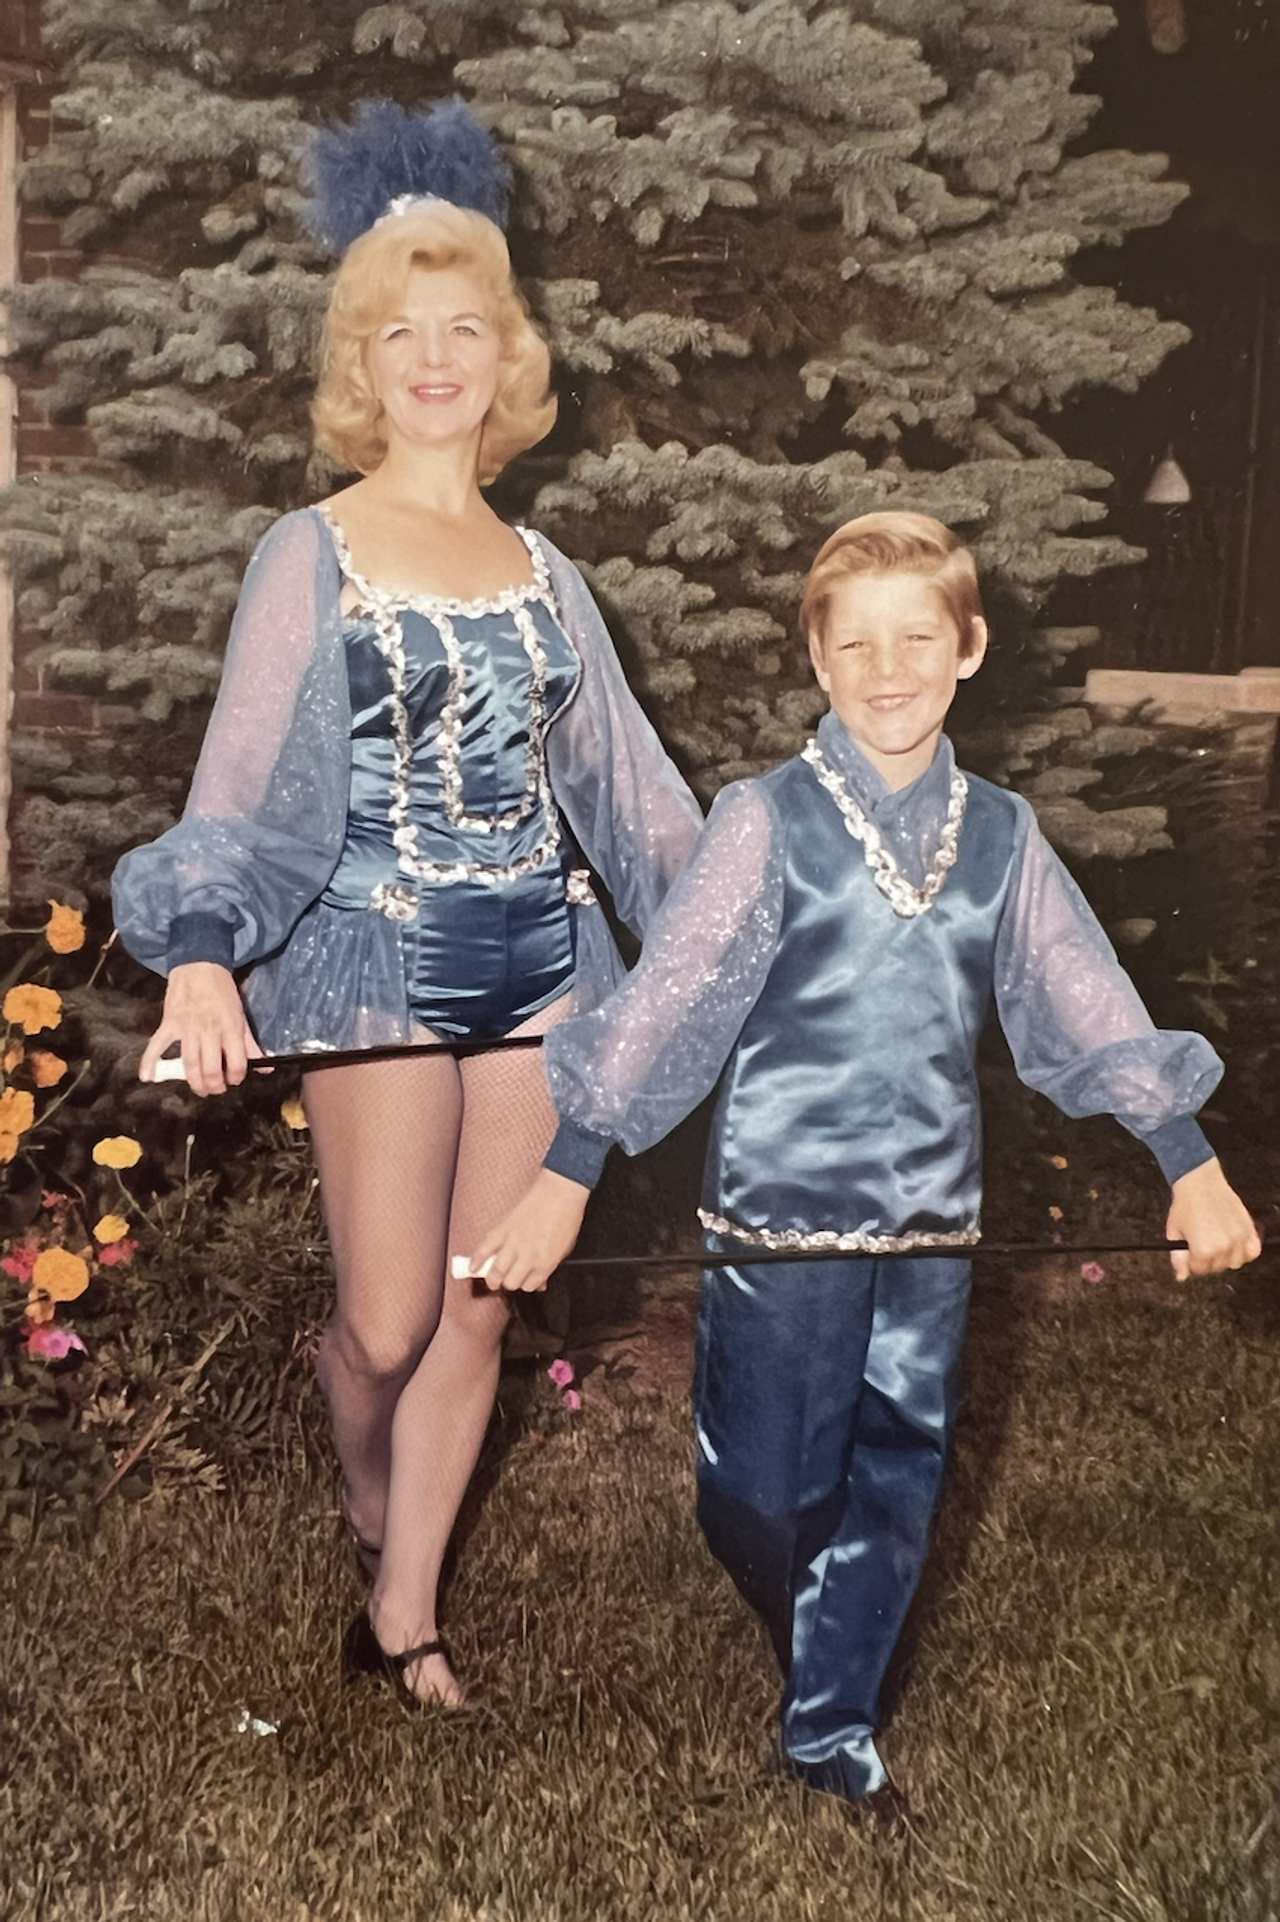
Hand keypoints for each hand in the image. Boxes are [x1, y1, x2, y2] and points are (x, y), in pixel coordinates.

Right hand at [138, 962, 261, 1096]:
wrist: (199, 965)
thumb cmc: (223, 990)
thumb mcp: (241, 1014)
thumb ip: (250, 1043)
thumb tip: (265, 1066)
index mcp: (231, 1028)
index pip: (237, 1063)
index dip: (237, 1077)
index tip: (234, 1078)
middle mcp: (209, 1031)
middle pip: (211, 1069)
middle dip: (215, 1086)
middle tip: (216, 1089)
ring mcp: (186, 1028)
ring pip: (189, 1064)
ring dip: (195, 1082)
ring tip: (200, 1089)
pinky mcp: (169, 1024)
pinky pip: (157, 1046)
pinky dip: (149, 1062)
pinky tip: (148, 1077)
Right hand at [455, 1168, 590, 1292]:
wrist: (560, 1191)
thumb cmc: (567, 1216)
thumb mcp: (565, 1248)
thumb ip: (550, 1266)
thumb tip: (541, 1280)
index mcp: (546, 1263)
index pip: (529, 1286)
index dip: (527, 1284)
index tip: (525, 1279)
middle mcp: (528, 1256)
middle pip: (511, 1282)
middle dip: (510, 1282)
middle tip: (510, 1278)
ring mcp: (513, 1243)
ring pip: (495, 1271)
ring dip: (492, 1279)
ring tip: (492, 1280)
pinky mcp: (502, 1229)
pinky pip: (484, 1249)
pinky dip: (476, 1260)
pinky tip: (474, 1267)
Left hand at [1165, 1158, 1261, 1279]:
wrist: (1200, 1182)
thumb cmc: (1186, 1204)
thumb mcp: (1175, 1233)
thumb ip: (1178, 1258)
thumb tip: (1181, 1277)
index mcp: (1203, 1251)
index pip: (1198, 1270)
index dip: (1192, 1262)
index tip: (1190, 1253)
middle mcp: (1223, 1248)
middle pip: (1216, 1268)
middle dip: (1207, 1260)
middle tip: (1202, 1244)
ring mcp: (1239, 1239)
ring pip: (1235, 1262)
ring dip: (1225, 1256)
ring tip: (1216, 1242)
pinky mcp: (1249, 1230)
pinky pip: (1252, 1252)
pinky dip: (1245, 1251)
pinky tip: (1233, 1243)